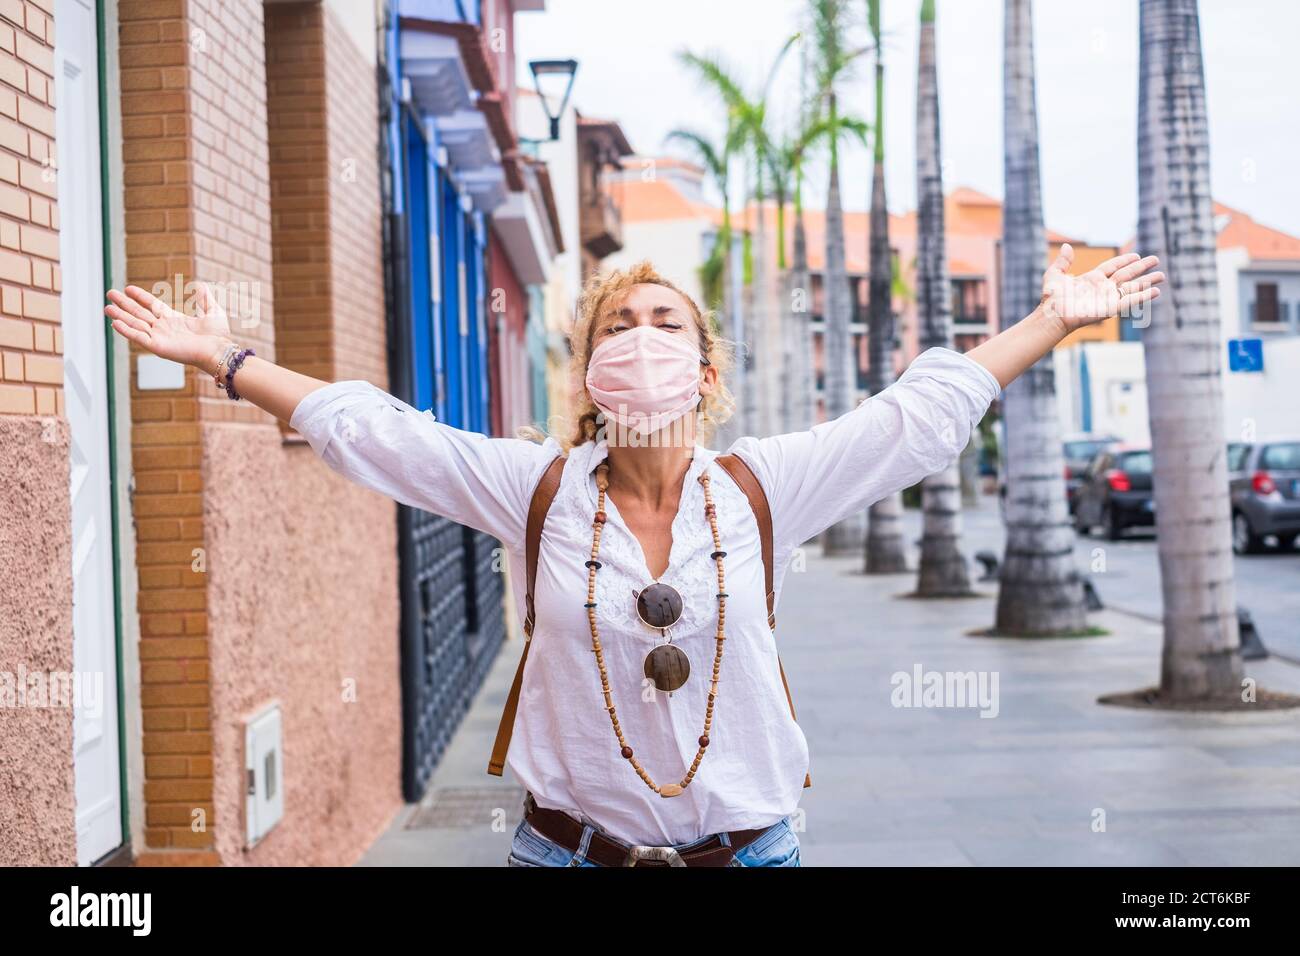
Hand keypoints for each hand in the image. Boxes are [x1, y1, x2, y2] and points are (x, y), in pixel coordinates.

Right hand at [105, 282, 233, 373]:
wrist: (218, 349)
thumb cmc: (218, 335)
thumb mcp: (212, 312)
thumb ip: (205, 299)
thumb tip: (200, 285)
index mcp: (174, 320)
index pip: (152, 306)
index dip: (140, 297)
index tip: (128, 288)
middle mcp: (163, 329)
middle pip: (139, 314)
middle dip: (124, 304)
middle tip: (109, 294)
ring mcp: (159, 338)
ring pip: (135, 324)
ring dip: (120, 316)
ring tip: (106, 308)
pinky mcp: (157, 347)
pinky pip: (138, 337)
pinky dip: (126, 330)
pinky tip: (115, 322)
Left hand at [1039, 243, 1164, 334]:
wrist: (1053, 315)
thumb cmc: (1051, 298)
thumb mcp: (1055, 275)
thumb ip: (1063, 261)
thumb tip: (1067, 245)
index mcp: (1092, 279)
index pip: (1113, 266)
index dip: (1125, 260)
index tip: (1137, 254)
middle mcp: (1103, 288)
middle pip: (1127, 274)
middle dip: (1142, 267)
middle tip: (1156, 259)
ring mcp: (1108, 298)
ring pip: (1132, 287)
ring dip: (1147, 281)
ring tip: (1162, 276)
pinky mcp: (1111, 308)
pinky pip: (1130, 300)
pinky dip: (1143, 295)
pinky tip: (1156, 291)